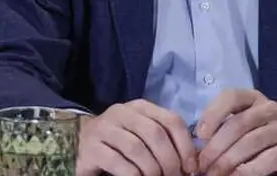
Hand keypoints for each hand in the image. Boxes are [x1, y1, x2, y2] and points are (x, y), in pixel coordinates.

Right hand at [76, 99, 197, 175]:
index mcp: (140, 107)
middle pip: (155, 134)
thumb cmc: (121, 144)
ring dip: (152, 170)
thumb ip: (166, 141)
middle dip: (170, 161)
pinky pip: (118, 162)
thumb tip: (193, 163)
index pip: (171, 120)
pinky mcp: (91, 147)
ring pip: (137, 148)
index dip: (186, 145)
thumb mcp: (145, 137)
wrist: (84, 146)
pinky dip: (134, 175)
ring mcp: (103, 128)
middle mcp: (121, 112)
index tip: (191, 168)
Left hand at [195, 89, 276, 175]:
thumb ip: (226, 131)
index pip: (230, 97)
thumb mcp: (247, 129)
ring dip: (228, 161)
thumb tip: (197, 148)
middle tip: (202, 165)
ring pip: (250, 142)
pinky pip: (267, 159)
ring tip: (215, 174)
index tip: (199, 135)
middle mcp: (270, 108)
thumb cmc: (269, 140)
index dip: (212, 114)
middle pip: (237, 124)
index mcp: (254, 99)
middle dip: (216, 147)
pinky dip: (248, 169)